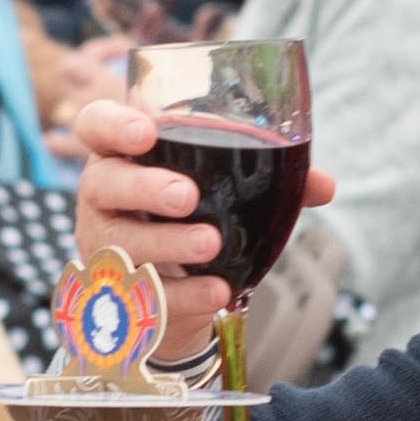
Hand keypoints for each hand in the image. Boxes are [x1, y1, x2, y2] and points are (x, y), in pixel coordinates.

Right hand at [61, 90, 332, 360]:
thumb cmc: (193, 217)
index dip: (113, 125)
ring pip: (122, 243)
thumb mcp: (222, 189)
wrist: (174, 291)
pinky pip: (144, 295)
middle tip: (187, 197)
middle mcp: (102, 197)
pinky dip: (185, 294)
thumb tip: (323, 184)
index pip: (96, 126)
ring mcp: (103, 247)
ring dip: (168, 243)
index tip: (147, 132)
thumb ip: (271, 179)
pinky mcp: (118, 295)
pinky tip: (217, 290)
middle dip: (144, 188)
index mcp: (122, 155)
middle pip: (103, 184)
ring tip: (212, 244)